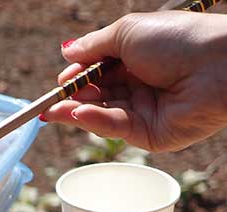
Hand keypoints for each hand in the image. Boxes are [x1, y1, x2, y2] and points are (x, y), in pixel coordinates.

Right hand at [42, 11, 226, 151]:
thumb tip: (66, 52)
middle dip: (70, 100)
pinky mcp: (150, 134)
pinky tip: (80, 114)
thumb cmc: (179, 39)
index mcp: (137, 60)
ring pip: (101, 115)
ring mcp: (145, 112)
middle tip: (47, 105)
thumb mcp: (127, 33)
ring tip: (55, 111)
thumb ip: (93, 46)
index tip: (60, 82)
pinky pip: (117, 129)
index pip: (97, 74)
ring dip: (76, 113)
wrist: (219, 65)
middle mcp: (140, 86)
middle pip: (96, 97)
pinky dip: (95, 121)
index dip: (76, 78)